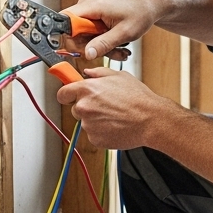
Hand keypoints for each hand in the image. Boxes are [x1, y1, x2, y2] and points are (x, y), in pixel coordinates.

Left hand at [55, 66, 176, 149]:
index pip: (62, 93)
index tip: (69, 96)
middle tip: (105, 106)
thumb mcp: (119, 76)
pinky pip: (94, 134)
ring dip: (96, 120)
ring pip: (87, 122)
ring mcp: (89, 125)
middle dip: (87, 107)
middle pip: (75, 109)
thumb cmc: (138, 98)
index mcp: (87, 89)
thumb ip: (98, 73)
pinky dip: (102, 132)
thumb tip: (88, 73)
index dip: (67, 95)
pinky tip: (116, 125)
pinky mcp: (95, 139)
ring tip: (115, 115)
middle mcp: (84, 107)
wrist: (150, 120)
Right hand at [63, 0, 164, 60]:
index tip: (86, 49)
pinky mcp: (94, 12)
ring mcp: (90, 7)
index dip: (72, 39)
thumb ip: (103, 44)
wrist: (150, 5)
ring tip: (119, 49)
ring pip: (83, 34)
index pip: (66, 22)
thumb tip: (87, 54)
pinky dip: (102, 39)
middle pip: (74, 32)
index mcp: (91, 4)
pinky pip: (90, 31)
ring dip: (100, 45)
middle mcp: (87, 3)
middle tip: (109, 52)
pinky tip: (116, 43)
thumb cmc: (141, 13)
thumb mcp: (124, 33)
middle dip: (91, 46)